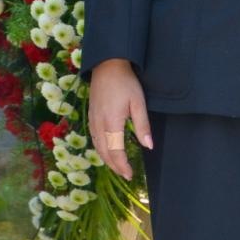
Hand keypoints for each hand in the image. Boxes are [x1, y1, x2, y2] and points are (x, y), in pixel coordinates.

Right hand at [89, 60, 151, 179]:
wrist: (107, 65)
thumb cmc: (126, 82)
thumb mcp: (138, 102)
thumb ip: (142, 125)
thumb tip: (149, 146)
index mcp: (111, 123)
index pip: (116, 152)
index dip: (122, 166)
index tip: (130, 174)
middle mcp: (99, 124)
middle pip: (104, 153)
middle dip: (114, 166)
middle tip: (125, 174)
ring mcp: (92, 120)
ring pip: (97, 147)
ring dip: (107, 159)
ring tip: (118, 166)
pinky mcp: (91, 115)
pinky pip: (94, 138)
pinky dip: (100, 149)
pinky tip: (107, 150)